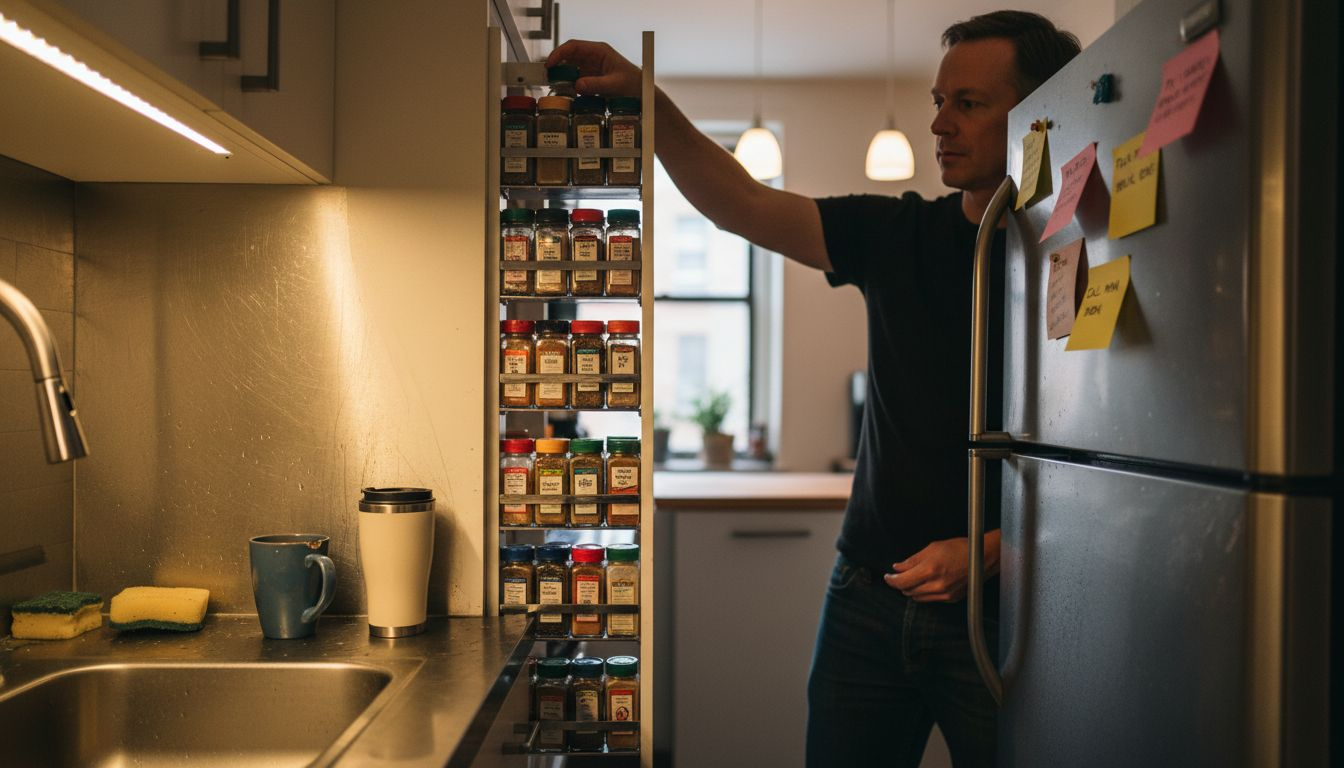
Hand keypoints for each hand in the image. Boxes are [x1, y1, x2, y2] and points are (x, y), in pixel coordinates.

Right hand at [546, 40, 641, 96]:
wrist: (642, 96)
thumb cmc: (634, 85)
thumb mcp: (616, 85)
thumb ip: (597, 85)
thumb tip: (577, 85)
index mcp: (599, 51)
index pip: (574, 46)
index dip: (559, 53)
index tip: (550, 64)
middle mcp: (593, 57)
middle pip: (569, 57)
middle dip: (556, 66)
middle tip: (546, 78)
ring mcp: (591, 69)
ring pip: (570, 69)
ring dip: (561, 77)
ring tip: (553, 88)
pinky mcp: (591, 80)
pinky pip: (575, 80)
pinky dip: (568, 86)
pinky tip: (565, 95)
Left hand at [883, 532, 999, 602]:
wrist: (983, 557)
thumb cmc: (959, 548)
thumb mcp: (932, 548)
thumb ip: (912, 560)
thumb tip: (897, 567)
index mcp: (930, 570)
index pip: (902, 582)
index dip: (891, 580)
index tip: (887, 576)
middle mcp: (936, 585)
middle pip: (907, 591)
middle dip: (900, 584)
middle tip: (898, 575)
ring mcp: (944, 594)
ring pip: (917, 597)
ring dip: (911, 589)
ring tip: (912, 578)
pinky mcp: (951, 599)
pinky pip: (930, 599)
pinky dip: (923, 592)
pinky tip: (926, 582)